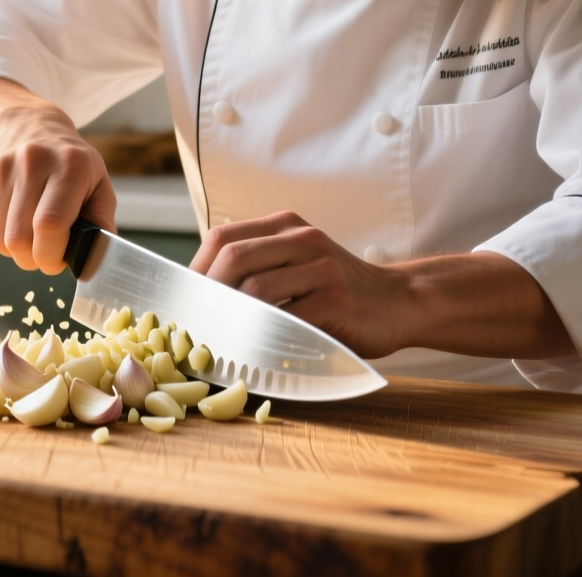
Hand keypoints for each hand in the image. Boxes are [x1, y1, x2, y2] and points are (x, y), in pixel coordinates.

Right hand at [0, 80, 115, 274]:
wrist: (26, 125)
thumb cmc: (68, 163)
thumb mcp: (96, 182)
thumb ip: (101, 219)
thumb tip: (97, 254)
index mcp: (70, 165)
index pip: (50, 224)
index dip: (52, 255)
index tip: (58, 260)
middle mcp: (32, 162)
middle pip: (20, 238)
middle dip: (33, 258)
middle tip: (44, 251)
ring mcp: (0, 168)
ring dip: (15, 250)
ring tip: (30, 235)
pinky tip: (12, 223)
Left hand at [189, 212, 402, 358]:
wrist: (398, 301)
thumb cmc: (336, 293)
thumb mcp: (297, 265)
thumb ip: (259, 268)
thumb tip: (199, 299)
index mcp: (285, 226)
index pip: (222, 238)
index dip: (195, 271)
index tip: (183, 303)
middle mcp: (302, 239)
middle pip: (233, 259)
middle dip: (205, 296)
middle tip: (192, 327)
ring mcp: (321, 267)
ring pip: (256, 290)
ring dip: (230, 322)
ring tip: (215, 344)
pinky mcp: (336, 300)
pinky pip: (286, 320)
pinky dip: (262, 339)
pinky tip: (252, 354)